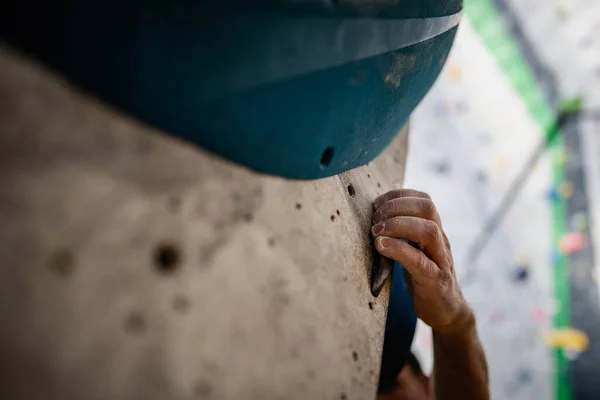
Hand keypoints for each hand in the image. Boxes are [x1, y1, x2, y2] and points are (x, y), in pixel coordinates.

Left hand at [371, 189, 472, 334]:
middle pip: (428, 208)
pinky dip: (398, 249)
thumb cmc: (424, 278)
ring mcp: (440, 260)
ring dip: (397, 225)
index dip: (398, 196)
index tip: (377, 204)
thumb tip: (373, 218)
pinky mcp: (435, 281)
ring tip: (376, 233)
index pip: (424, 200)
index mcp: (434, 231)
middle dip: (396, 207)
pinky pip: (419, 261)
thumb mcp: (415, 250)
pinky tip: (381, 246)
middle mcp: (440, 241)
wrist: (447, 311)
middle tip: (375, 220)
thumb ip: (403, 234)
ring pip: (428, 230)